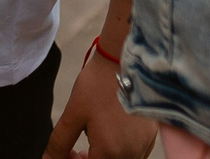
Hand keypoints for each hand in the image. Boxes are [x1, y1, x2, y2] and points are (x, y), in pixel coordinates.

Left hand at [44, 41, 157, 158]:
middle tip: (74, 151)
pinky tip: (108, 134)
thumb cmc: (98, 85)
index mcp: (110, 152)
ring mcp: (144, 146)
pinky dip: (118, 151)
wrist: (123, 61)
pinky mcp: (150, 136)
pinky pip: (132, 154)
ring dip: (104, 157)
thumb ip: (60, 142)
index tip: (68, 154)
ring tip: (91, 139)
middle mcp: (131, 154)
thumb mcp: (73, 113)